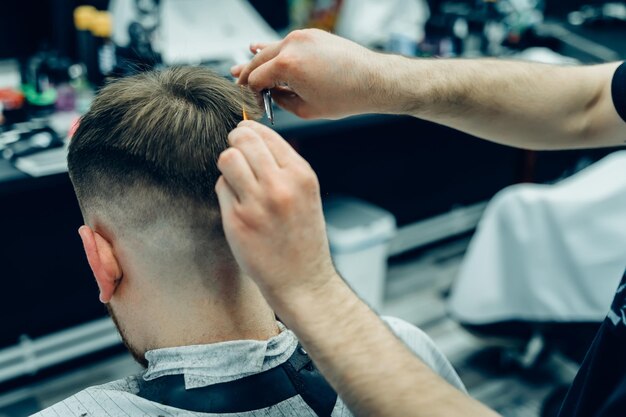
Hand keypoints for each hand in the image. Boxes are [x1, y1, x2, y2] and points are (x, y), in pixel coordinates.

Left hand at [216, 121, 337, 303]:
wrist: (303, 280)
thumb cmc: (302, 236)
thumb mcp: (306, 193)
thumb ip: (283, 166)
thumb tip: (252, 136)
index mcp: (301, 175)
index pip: (266, 134)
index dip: (250, 132)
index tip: (245, 139)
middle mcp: (280, 185)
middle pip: (243, 140)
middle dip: (235, 142)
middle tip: (236, 154)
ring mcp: (257, 203)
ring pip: (228, 159)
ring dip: (229, 166)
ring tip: (238, 181)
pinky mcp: (238, 220)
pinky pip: (221, 187)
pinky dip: (226, 192)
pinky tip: (239, 207)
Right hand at [232, 29, 392, 119]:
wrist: (373, 80)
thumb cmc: (344, 97)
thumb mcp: (305, 109)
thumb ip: (281, 100)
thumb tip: (270, 94)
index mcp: (287, 65)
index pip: (255, 79)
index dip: (249, 92)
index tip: (248, 100)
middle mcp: (291, 45)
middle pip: (258, 61)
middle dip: (247, 74)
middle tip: (238, 85)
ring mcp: (302, 36)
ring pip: (270, 49)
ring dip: (257, 60)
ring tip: (240, 69)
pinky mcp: (312, 34)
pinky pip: (285, 43)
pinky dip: (273, 50)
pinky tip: (256, 48)